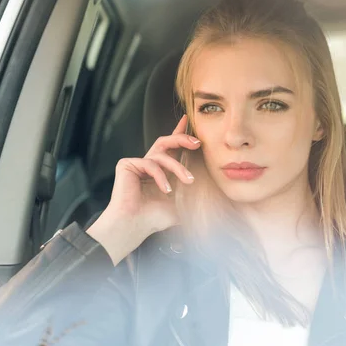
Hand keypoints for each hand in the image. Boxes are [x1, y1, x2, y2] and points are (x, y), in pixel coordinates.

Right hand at [86, 115, 199, 264]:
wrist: (135, 226)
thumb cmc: (155, 219)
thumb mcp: (181, 206)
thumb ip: (194, 198)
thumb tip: (218, 203)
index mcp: (160, 170)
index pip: (171, 147)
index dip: (179, 132)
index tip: (187, 119)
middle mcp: (148, 164)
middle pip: (166, 141)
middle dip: (182, 138)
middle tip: (197, 143)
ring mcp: (137, 164)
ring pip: (162, 154)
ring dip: (178, 167)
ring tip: (188, 181)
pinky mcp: (127, 165)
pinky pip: (150, 163)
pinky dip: (161, 176)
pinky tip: (166, 190)